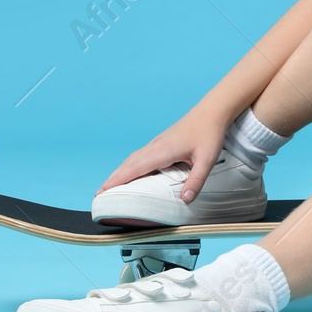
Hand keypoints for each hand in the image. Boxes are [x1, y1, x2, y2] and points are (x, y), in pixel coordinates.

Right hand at [94, 111, 229, 204]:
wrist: (212, 112)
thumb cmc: (209, 133)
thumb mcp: (207, 160)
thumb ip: (196, 180)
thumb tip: (185, 199)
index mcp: (162, 151)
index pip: (135, 168)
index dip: (117, 180)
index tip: (103, 190)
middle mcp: (155, 147)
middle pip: (128, 164)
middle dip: (113, 179)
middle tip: (99, 193)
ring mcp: (157, 143)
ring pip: (133, 159)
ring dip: (120, 172)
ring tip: (110, 185)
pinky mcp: (161, 143)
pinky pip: (140, 156)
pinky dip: (130, 165)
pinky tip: (131, 171)